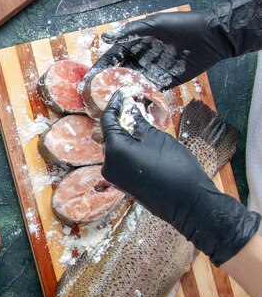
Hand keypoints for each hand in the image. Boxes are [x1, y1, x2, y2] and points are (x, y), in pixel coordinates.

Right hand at [83, 0, 261, 90]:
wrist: (212, 36)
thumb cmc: (183, 26)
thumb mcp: (154, 23)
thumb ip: (130, 31)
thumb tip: (105, 37)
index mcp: (135, 44)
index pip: (111, 58)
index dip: (99, 69)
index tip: (87, 81)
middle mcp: (140, 59)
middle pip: (118, 74)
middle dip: (105, 86)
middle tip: (93, 99)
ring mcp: (151, 71)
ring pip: (131, 85)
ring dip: (121, 94)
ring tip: (108, 106)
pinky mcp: (164, 82)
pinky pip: (149, 92)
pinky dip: (140, 99)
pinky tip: (130, 107)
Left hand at [100, 90, 260, 264]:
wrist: (189, 202)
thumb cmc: (175, 167)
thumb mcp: (156, 138)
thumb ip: (138, 122)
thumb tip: (129, 108)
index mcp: (114, 150)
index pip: (108, 120)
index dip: (115, 104)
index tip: (121, 93)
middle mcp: (108, 164)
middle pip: (110, 134)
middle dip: (121, 119)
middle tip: (133, 105)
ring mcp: (114, 176)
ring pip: (115, 148)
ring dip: (125, 134)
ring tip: (140, 121)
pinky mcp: (123, 184)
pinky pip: (120, 160)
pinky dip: (128, 148)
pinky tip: (141, 140)